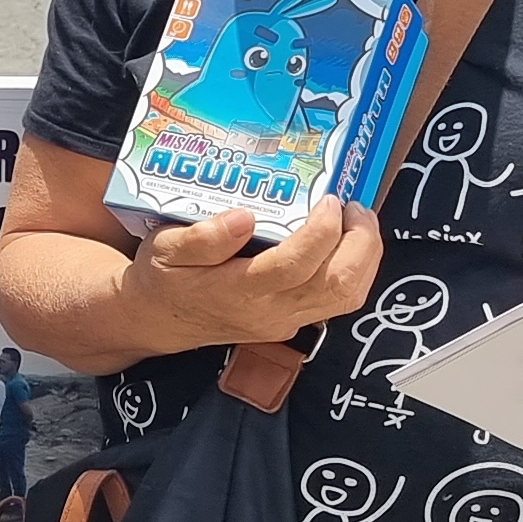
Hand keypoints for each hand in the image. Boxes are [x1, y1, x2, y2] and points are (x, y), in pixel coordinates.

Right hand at [118, 195, 382, 353]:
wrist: (157, 321)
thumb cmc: (163, 277)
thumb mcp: (164, 249)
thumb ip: (202, 237)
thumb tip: (244, 217)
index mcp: (238, 290)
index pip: (295, 265)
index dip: (321, 231)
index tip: (327, 199)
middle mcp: (270, 311)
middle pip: (338, 286)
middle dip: (362, 242)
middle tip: (355, 206)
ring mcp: (286, 321)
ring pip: (347, 296)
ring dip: (365, 256)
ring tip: (358, 221)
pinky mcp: (293, 322)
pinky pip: (339, 300)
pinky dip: (354, 268)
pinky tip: (345, 240)